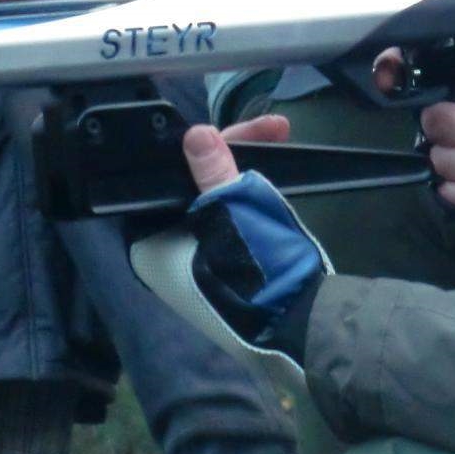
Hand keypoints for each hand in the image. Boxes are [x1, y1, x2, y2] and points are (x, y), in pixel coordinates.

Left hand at [181, 115, 319, 360]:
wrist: (304, 323)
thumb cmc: (260, 267)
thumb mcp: (235, 209)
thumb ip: (213, 171)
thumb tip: (195, 135)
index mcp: (150, 247)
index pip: (168, 179)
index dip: (201, 148)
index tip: (237, 130)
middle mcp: (164, 260)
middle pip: (194, 187)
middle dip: (232, 153)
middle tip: (275, 129)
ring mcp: (193, 269)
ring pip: (214, 202)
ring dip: (244, 172)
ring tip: (277, 138)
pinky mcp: (222, 273)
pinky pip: (227, 222)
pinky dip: (247, 199)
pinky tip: (270, 177)